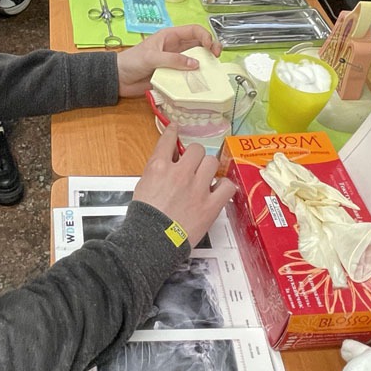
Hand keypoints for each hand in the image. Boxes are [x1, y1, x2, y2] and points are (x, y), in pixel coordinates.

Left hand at [116, 25, 220, 97]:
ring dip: (204, 65)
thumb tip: (195, 64)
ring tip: (212, 71)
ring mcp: (175, 62)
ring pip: (196, 61)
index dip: (205, 36)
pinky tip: (200, 82)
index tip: (210, 47)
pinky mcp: (173, 75)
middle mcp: (175, 48)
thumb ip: (172, 60)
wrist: (119, 78)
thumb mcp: (151, 57)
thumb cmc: (131, 61)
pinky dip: (195, 78)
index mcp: (170, 36)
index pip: (194, 30)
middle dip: (210, 49)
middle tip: (216, 58)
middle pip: (199, 45)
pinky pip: (188, 75)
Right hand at [134, 124, 235, 248]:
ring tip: (205, 177)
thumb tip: (169, 164)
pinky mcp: (210, 205)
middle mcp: (180, 173)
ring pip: (212, 162)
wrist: (151, 241)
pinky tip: (218, 190)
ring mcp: (198, 188)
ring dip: (208, 168)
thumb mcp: (143, 185)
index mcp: (159, 167)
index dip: (173, 132)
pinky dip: (224, 186)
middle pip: (196, 149)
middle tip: (193, 164)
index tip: (175, 129)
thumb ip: (157, 171)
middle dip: (194, 155)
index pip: (169, 140)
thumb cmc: (144, 217)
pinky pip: (227, 186)